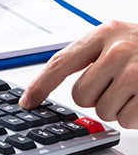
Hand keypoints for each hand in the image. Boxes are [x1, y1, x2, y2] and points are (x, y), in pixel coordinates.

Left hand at [19, 20, 137, 128]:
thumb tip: (48, 82)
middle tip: (118, 85)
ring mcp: (136, 73)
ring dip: (117, 107)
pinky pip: (126, 120)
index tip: (27, 102)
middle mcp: (118, 51)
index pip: (60, 63)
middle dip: (95, 98)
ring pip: (103, 111)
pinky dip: (133, 117)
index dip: (40, 85)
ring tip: (135, 88)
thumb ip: (90, 54)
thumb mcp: (120, 38)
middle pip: (80, 95)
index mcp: (105, 34)